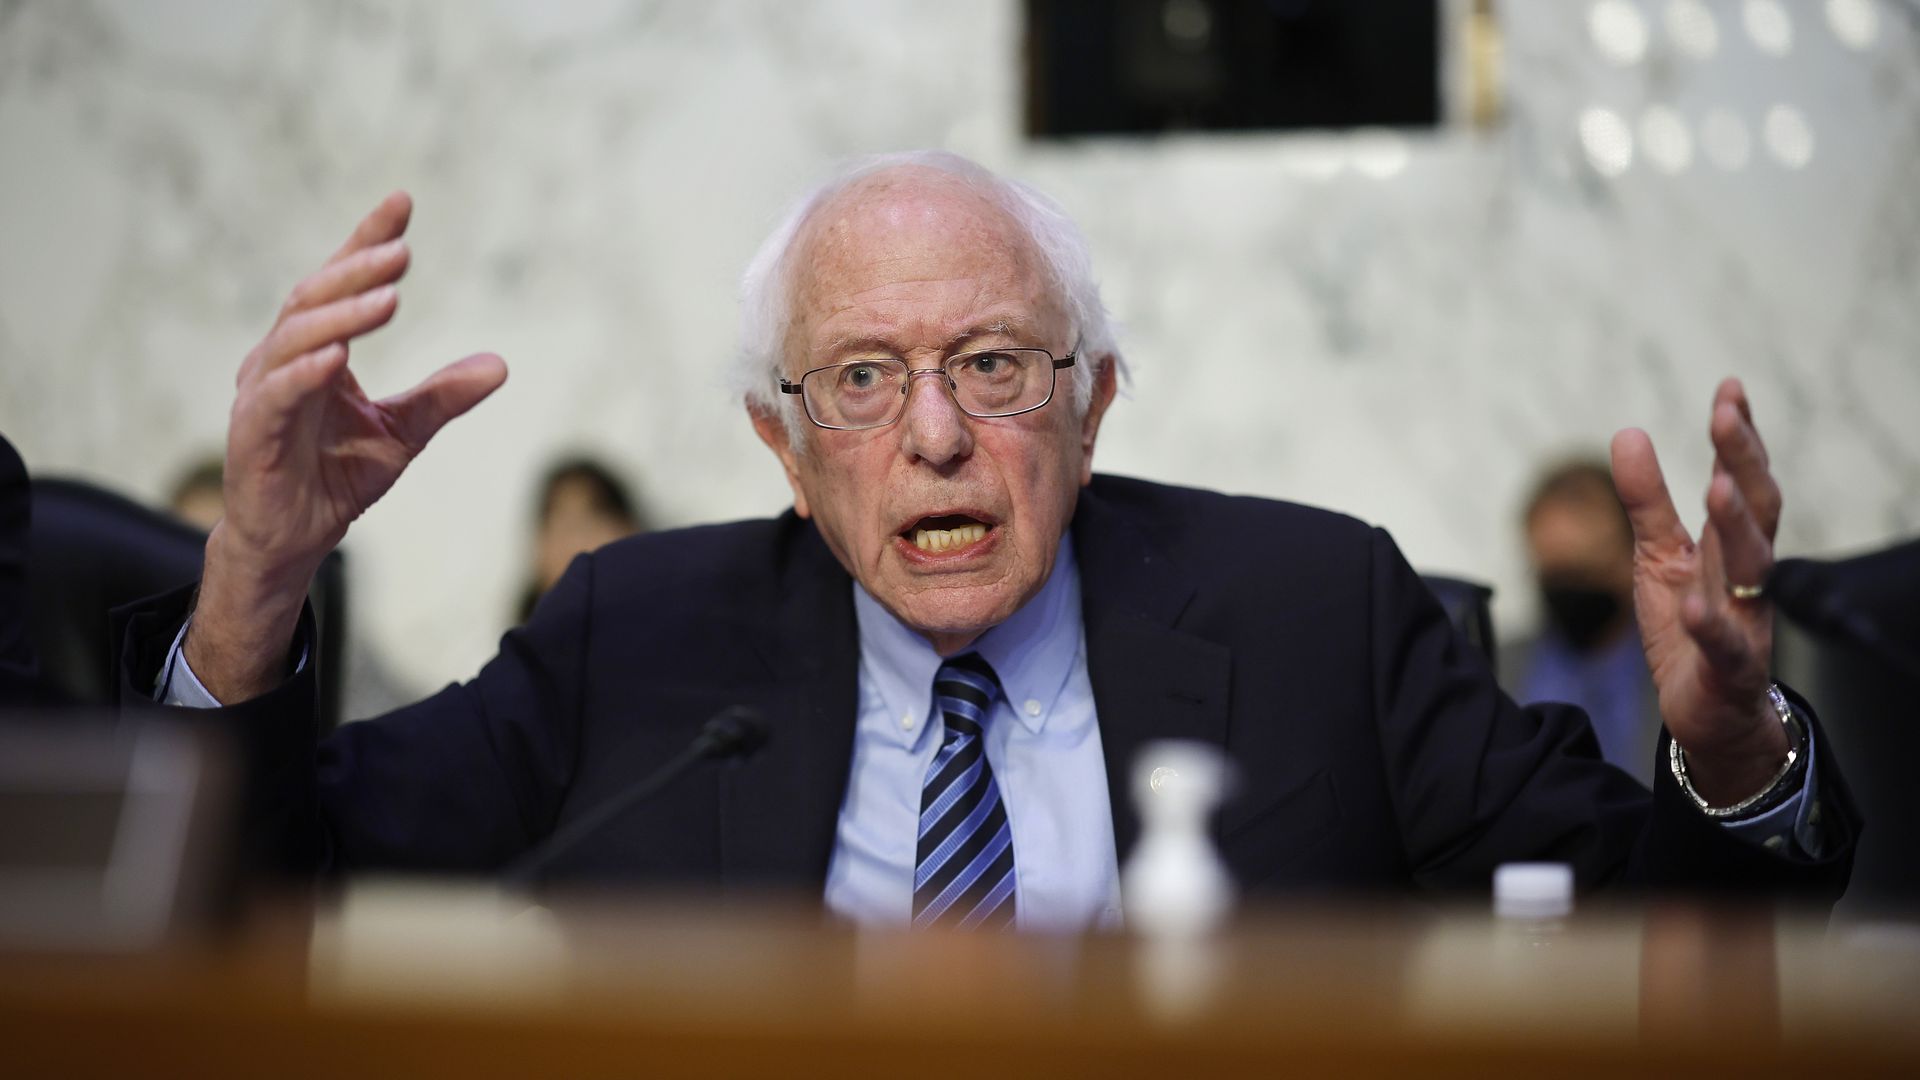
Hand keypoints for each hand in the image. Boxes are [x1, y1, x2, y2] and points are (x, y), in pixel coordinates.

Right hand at [187, 193, 506, 701]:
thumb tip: (501, 364)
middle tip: (402, 250)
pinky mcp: (251, 432)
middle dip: (358, 270)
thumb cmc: (337, 474)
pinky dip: (305, 372)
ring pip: (295, 337)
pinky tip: (336, 356)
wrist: (294, 538)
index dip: (367, 240)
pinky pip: (277, 394)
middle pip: (315, 298)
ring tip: (388, 297)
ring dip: (341, 315)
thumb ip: (444, 395)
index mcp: (315, 348)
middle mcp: (281, 358)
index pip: (340, 282)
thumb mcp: (404, 432)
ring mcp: (262, 392)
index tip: (402, 202)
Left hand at [1611, 378, 1787, 805]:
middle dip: (1743, 462)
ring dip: (1737, 527)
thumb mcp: (1657, 555)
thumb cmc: (1689, 626)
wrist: (1708, 712)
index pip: (1741, 481)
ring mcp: (1744, 620)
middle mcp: (1747, 577)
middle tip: (1726, 414)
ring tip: (1716, 486)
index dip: (1739, 437)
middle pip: (1757, 512)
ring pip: (1751, 571)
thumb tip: (1629, 432)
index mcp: (1730, 545)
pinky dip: (1712, 625)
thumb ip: (1647, 498)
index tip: (1730, 388)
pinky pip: (1726, 646)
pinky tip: (1695, 605)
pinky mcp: (1729, 669)